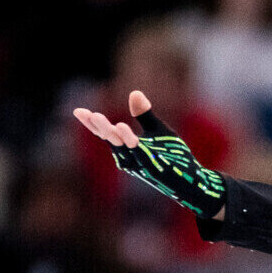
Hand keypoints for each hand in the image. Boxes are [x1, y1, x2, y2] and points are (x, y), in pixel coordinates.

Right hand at [73, 90, 225, 218]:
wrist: (194, 179)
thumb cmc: (173, 157)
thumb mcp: (158, 131)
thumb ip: (144, 114)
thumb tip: (134, 92)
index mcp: (127, 148)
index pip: (106, 134)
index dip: (92, 124)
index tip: (78, 111)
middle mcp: (130, 158)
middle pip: (111, 141)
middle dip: (100, 128)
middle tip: (89, 114)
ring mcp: (141, 165)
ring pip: (124, 149)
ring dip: (115, 135)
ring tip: (106, 121)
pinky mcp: (155, 169)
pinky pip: (142, 156)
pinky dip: (134, 145)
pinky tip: (130, 134)